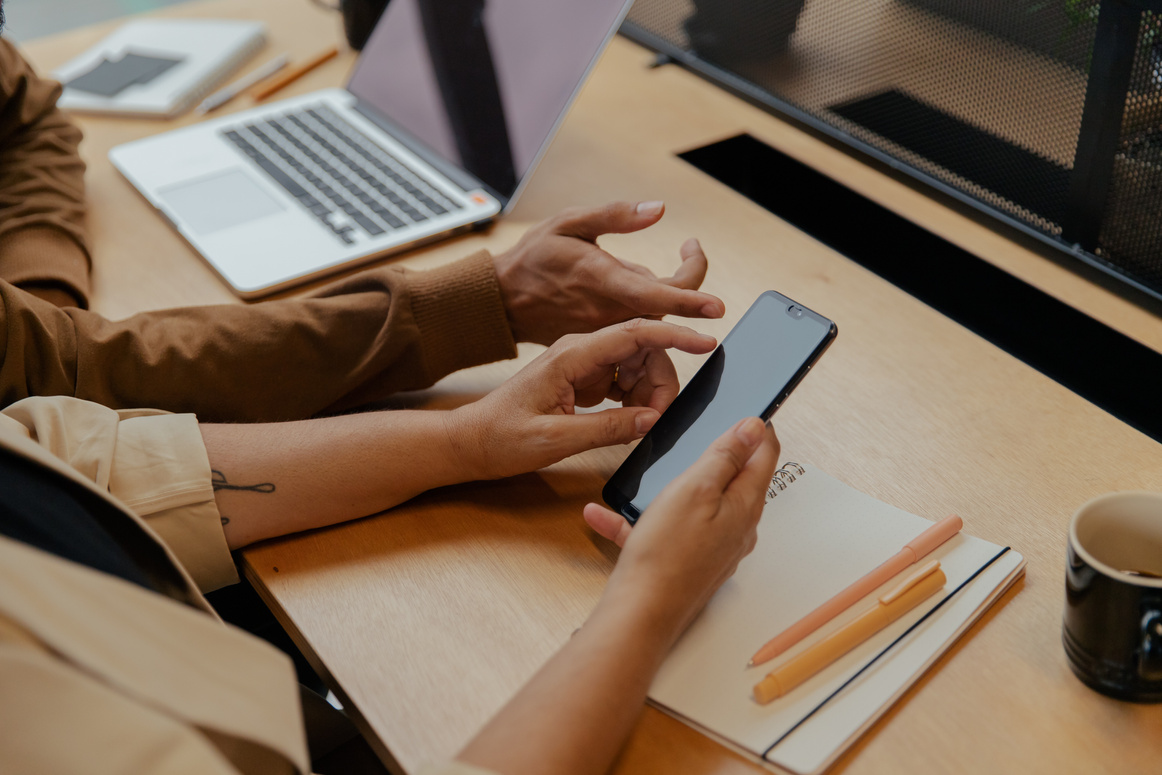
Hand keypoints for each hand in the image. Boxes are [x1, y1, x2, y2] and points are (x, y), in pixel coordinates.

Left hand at [450, 319, 716, 479]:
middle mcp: (580, 351)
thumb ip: (608, 428)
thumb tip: (652, 420)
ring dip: (648, 393)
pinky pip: (622, 381)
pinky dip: (634, 400)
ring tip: (638, 424)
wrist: (471, 442)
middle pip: (643, 349)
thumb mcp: (556, 439)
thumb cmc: (502, 437)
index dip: (675, 335)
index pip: (635, 333)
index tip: (706, 341)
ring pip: (635, 366)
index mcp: (572, 354)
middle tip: (661, 417)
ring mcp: (582, 364)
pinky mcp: (582, 380)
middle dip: (662, 380)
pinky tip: (626, 420)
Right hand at [493, 201, 724, 344]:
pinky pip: (640, 322)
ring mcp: (608, 327)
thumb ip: (615, 216)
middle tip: (690, 248)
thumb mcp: (568, 223)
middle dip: (689, 278)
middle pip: (667, 304)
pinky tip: (647, 284)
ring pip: (655, 313)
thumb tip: (658, 209)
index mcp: (604, 281)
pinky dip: (654, 304)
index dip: (690, 302)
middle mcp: (610, 311)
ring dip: (671, 290)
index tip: (717, 307)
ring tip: (677, 259)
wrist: (504, 300)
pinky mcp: (605, 334)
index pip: (657, 297)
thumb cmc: (534, 257)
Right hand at [585, 416, 778, 635]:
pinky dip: (637, 522)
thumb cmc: (668, 553)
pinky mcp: (686, 564)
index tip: (752, 412)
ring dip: (669, 488)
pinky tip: (604, 516)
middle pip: (733, 482)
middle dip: (720, 457)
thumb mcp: (696, 488)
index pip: (764, 457)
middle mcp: (735, 529)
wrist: (642, 613)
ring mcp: (711, 549)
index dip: (759, 430)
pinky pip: (662, 533)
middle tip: (707, 433)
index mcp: (743, 506)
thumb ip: (726, 456)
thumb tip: (756, 428)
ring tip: (648, 475)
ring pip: (693, 506)